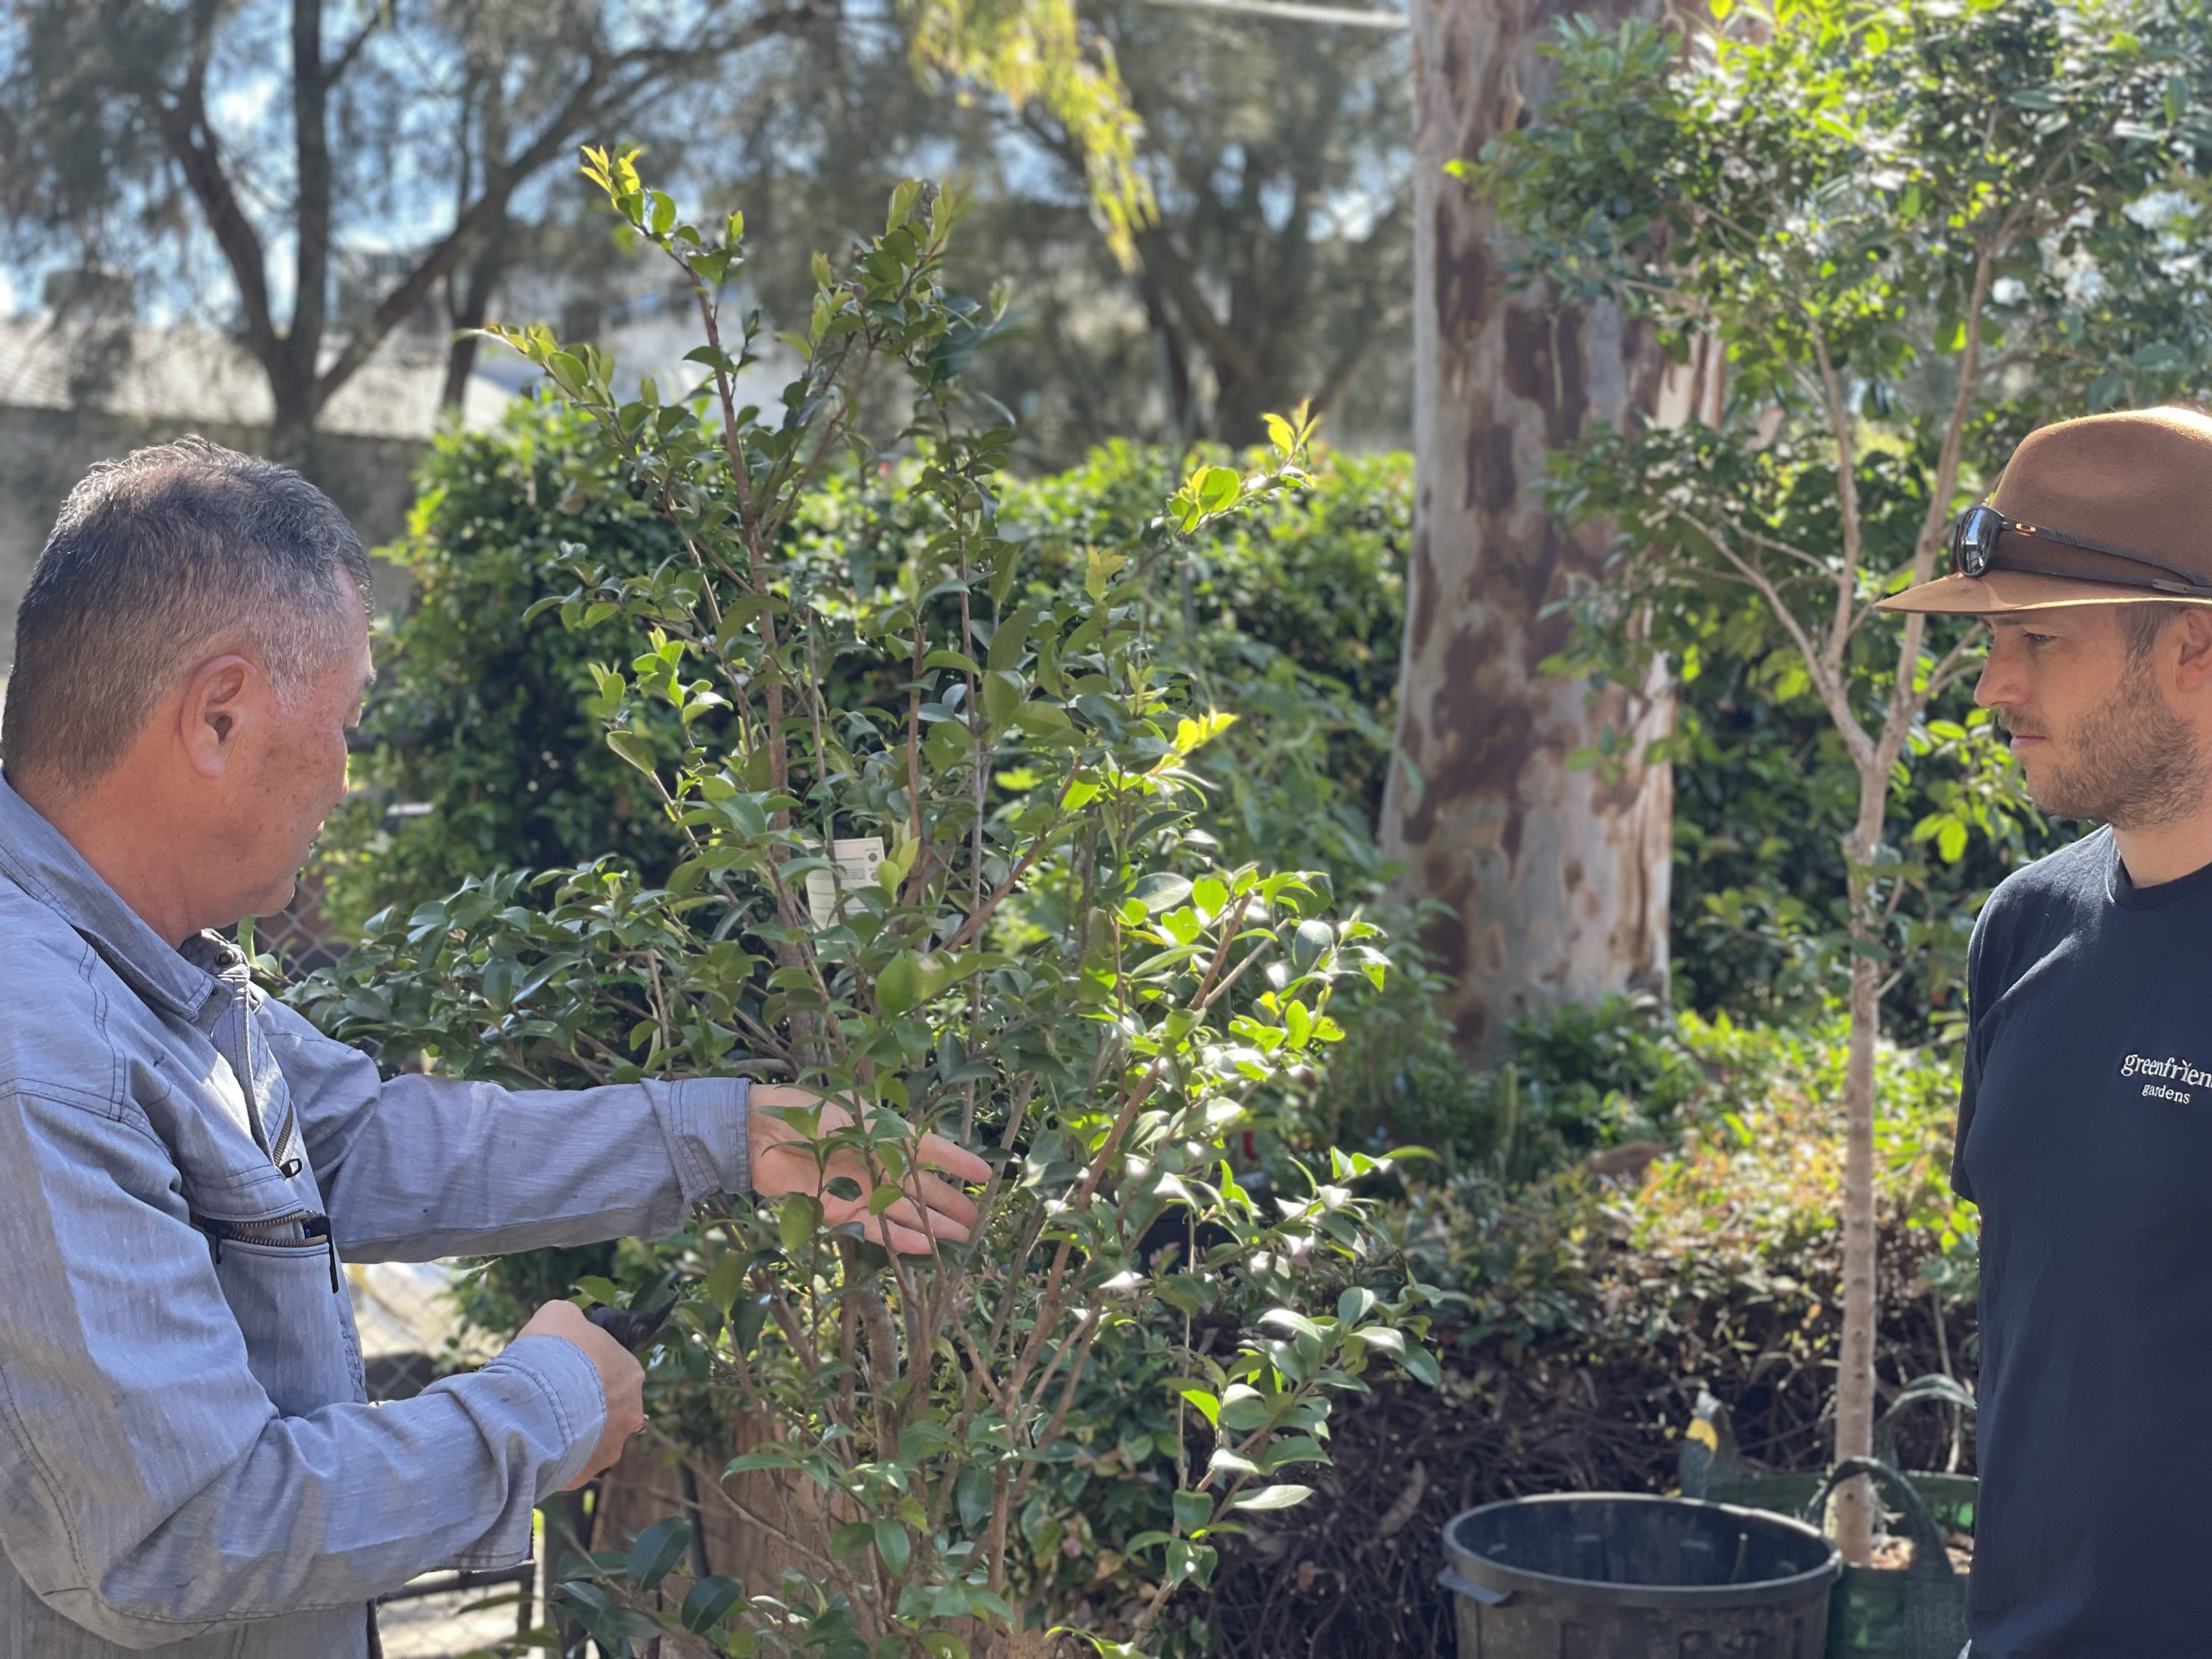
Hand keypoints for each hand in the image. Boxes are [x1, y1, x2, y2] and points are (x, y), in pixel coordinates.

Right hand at [516, 1300, 645, 1489]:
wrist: (534, 1402)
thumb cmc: (553, 1352)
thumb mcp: (560, 1315)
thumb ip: (573, 1322)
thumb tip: (571, 1325)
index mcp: (631, 1373)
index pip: (613, 1369)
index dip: (586, 1368)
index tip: (563, 1369)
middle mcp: (631, 1413)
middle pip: (606, 1407)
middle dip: (582, 1403)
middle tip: (551, 1398)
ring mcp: (610, 1446)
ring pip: (590, 1438)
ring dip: (570, 1431)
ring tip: (540, 1423)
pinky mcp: (586, 1473)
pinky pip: (569, 1463)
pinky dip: (555, 1455)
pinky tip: (535, 1444)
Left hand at [749, 1086, 991, 1252]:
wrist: (760, 1135)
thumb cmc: (809, 1114)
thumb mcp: (858, 1118)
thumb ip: (893, 1139)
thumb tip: (931, 1153)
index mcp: (884, 1133)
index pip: (930, 1149)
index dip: (957, 1161)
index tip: (986, 1176)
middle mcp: (876, 1163)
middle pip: (921, 1187)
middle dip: (949, 1202)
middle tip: (976, 1219)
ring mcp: (860, 1189)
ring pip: (906, 1211)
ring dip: (932, 1225)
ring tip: (961, 1237)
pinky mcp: (840, 1212)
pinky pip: (878, 1228)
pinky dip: (902, 1238)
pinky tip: (926, 1247)